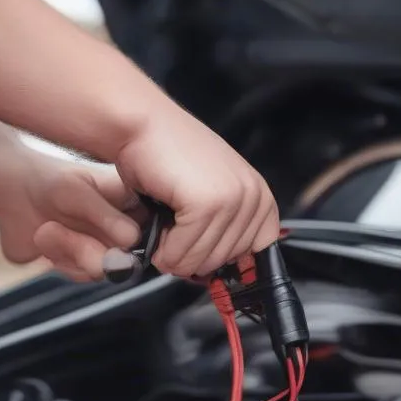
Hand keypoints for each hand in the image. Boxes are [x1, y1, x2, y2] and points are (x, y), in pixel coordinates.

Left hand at [0, 154, 143, 281]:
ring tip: (48, 229)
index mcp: (136, 204)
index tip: (109, 236)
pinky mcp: (87, 265)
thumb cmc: (48, 182)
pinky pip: (84, 277)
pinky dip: (61, 261)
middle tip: (58, 227)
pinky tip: (47, 240)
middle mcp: (127, 229)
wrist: (12, 192)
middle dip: (91, 249)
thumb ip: (105, 217)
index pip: (155, 233)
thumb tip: (132, 241)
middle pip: (130, 259)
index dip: (133, 240)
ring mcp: (108, 248)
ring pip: (104, 271)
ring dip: (70, 252)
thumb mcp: (75, 191)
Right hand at [114, 106, 279, 278]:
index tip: (197, 249)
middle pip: (222, 264)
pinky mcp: (209, 203)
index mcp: (261, 198)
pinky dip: (163, 247)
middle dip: (190, 255)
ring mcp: (234, 199)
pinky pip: (183, 253)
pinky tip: (157, 220)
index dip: (219, 260)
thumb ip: (225, 231)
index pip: (254, 258)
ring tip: (164, 221)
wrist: (139, 126)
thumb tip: (222, 274)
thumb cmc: (167, 159)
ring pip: (201, 262)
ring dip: (173, 252)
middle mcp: (254, 197)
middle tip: (172, 226)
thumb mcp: (212, 196)